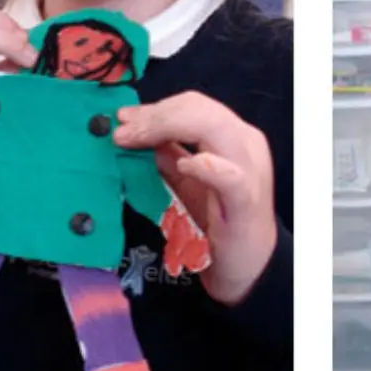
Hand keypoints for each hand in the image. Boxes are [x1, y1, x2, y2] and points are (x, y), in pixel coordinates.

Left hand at [115, 92, 276, 305]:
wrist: (251, 265)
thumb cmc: (221, 221)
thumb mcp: (187, 182)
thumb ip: (166, 156)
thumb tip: (132, 134)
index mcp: (232, 135)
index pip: (192, 105)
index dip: (154, 108)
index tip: (121, 119)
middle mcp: (245, 143)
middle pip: (199, 108)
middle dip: (154, 116)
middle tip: (120, 132)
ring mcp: (250, 169)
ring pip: (214, 127)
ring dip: (167, 128)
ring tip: (135, 141)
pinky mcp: (247, 200)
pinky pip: (230, 176)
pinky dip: (206, 166)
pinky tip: (185, 164)